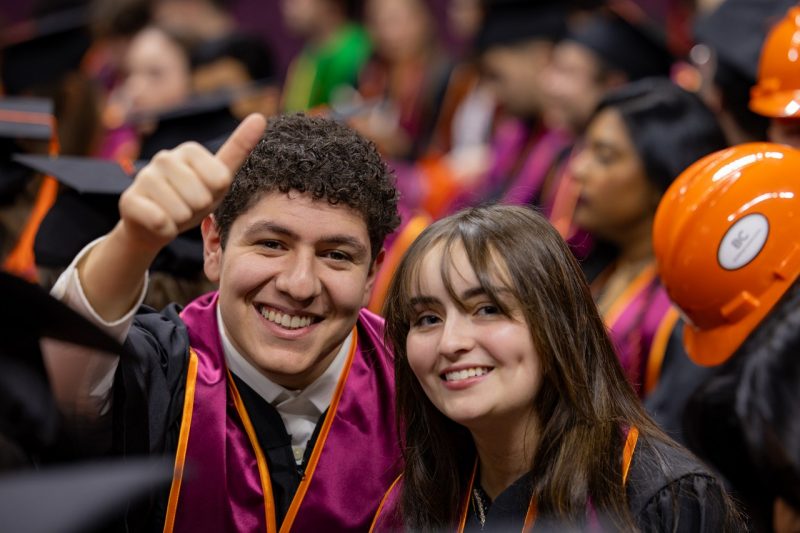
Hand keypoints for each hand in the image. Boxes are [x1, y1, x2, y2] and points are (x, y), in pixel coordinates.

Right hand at [117, 113, 266, 249]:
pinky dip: (165, 229)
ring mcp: (144, 177)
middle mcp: (164, 158)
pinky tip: (159, 222)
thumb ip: (238, 149)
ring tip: (173, 213)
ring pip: (180, 210)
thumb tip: (260, 117)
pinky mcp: (129, 199)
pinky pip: (160, 221)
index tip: (206, 191)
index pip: (220, 179)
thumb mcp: (219, 178)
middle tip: (188, 205)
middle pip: (200, 196)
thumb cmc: (192, 199)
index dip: (216, 193)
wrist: (156, 225)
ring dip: (181, 220)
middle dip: (199, 208)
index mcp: (189, 150)